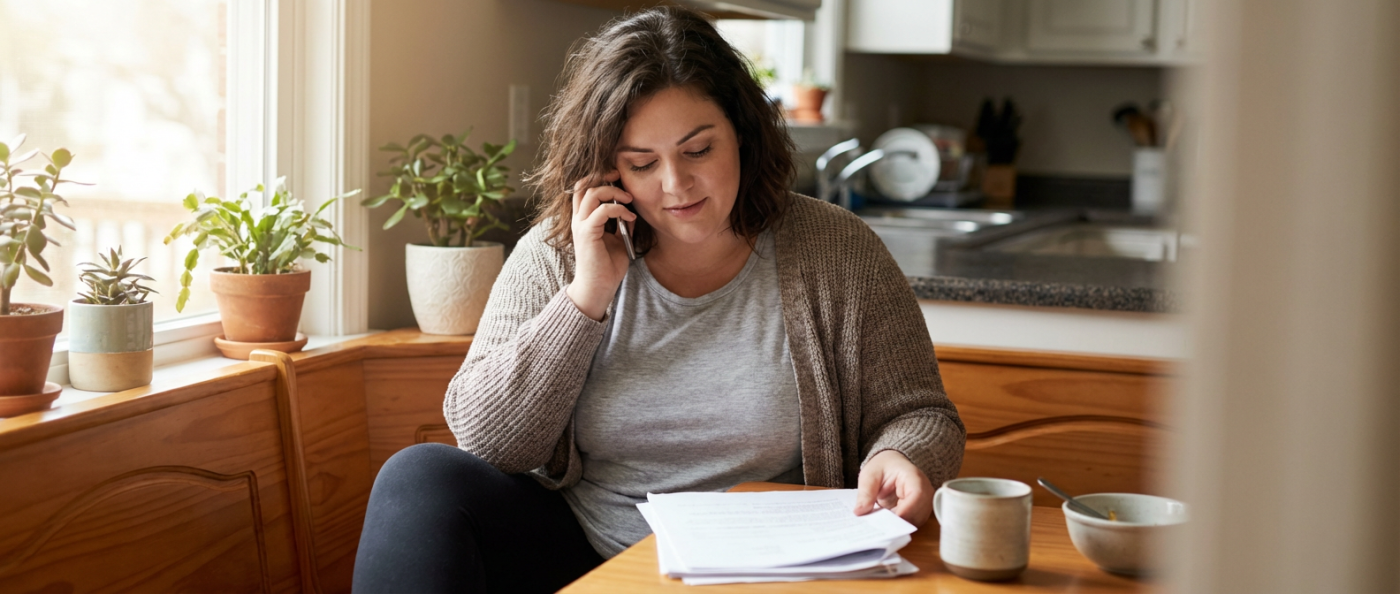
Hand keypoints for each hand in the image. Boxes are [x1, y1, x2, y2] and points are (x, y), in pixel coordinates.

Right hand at [565, 170, 636, 320]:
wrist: (598, 289)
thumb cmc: (607, 267)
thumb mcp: (618, 241)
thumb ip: (622, 224)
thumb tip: (632, 211)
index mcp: (583, 219)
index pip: (583, 189)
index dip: (597, 177)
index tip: (616, 176)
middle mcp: (578, 220)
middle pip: (582, 185)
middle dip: (601, 175)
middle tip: (620, 176)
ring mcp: (580, 226)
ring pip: (591, 194)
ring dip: (613, 192)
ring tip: (629, 199)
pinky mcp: (587, 234)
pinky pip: (601, 211)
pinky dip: (618, 210)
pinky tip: (630, 218)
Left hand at [853, 449, 933, 526]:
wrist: (892, 465)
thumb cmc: (883, 467)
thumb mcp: (869, 476)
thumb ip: (865, 493)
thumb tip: (860, 512)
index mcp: (913, 476)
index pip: (917, 494)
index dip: (906, 510)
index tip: (891, 520)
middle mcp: (924, 489)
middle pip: (919, 511)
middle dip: (901, 521)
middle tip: (881, 526)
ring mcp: (924, 501)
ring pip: (918, 520)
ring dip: (901, 525)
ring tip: (883, 524)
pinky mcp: (920, 510)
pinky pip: (914, 522)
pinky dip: (901, 525)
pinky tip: (889, 524)